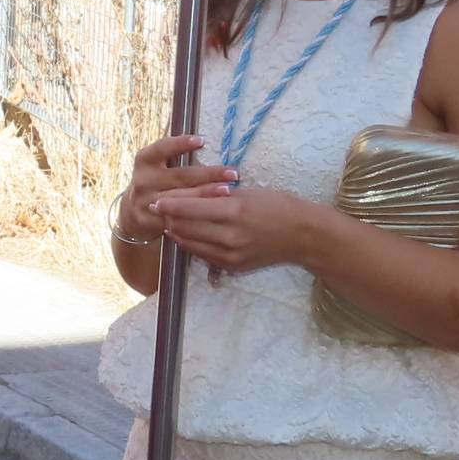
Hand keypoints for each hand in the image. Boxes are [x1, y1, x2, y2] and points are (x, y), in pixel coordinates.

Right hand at [121, 133, 228, 239]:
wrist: (132, 212)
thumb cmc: (156, 183)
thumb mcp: (158, 166)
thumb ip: (176, 158)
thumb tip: (208, 145)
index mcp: (145, 161)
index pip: (161, 149)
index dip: (180, 144)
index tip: (202, 140)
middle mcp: (143, 180)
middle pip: (179, 176)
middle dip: (208, 174)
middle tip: (232, 173)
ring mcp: (145, 202)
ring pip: (180, 199)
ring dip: (205, 195)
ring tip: (227, 191)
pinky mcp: (149, 221)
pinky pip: (176, 218)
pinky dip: (195, 215)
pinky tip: (213, 213)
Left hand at [155, 178, 327, 275]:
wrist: (302, 236)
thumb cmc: (277, 205)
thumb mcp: (247, 193)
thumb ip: (217, 196)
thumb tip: (188, 194)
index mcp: (233, 211)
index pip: (189, 208)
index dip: (169, 204)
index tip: (156, 200)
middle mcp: (229, 235)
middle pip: (185, 227)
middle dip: (169, 218)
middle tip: (158, 209)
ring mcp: (230, 254)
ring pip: (190, 243)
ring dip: (177, 232)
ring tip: (168, 221)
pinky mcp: (232, 266)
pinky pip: (202, 255)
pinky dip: (191, 244)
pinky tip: (185, 235)